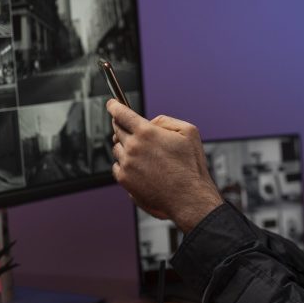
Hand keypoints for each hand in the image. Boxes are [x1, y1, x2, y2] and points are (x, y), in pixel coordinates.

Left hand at [106, 99, 223, 233]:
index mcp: (146, 132)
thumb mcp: (188, 132)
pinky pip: (117, 166)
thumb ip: (165, 120)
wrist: (188, 198)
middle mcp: (132, 147)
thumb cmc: (191, 167)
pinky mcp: (124, 180)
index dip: (115, 106)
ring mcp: (127, 164)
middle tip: (131, 130)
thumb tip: (150, 122)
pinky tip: (139, 168)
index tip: (112, 104)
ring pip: (117, 148)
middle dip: (121, 126)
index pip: (122, 113)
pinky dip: (124, 164)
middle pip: (117, 130)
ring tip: (143, 155)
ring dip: (125, 147)